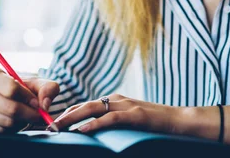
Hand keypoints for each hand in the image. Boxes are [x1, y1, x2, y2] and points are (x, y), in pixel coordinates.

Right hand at [0, 67, 59, 132]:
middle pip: (10, 107)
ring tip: (22, 116)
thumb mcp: (36, 84)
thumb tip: (44, 105)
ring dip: (20, 122)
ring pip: (6, 121)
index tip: (37, 103)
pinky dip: (9, 130)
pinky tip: (10, 122)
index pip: (12, 88)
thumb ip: (48, 88)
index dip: (28, 98)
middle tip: (37, 116)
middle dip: (28, 114)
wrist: (6, 101)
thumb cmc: (21, 90)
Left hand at [52, 93, 190, 133]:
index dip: (68, 112)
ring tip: (59, 126)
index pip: (85, 105)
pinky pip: (111, 118)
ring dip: (74, 117)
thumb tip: (94, 130)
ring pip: (93, 108)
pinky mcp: (135, 115)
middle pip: (85, 105)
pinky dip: (95, 123)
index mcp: (114, 100)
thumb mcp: (130, 120)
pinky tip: (83, 129)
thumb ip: (114, 121)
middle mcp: (117, 99)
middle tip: (49, 125)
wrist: (180, 120)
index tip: (53, 122)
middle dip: (65, 115)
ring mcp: (126, 105)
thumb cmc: (155, 123)